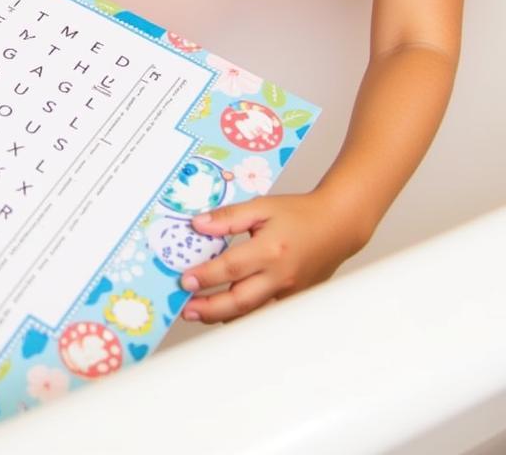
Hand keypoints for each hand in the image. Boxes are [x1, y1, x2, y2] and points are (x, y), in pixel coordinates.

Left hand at [179, 191, 365, 324]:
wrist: (337, 226)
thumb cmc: (300, 213)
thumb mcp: (261, 206)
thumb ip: (228, 217)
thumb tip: (198, 225)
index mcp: (270, 250)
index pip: (230, 269)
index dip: (205, 277)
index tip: (184, 280)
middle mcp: (280, 276)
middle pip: (239, 301)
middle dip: (209, 308)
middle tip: (185, 309)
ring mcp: (289, 292)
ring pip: (252, 313)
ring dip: (223, 316)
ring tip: (199, 312)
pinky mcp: (294, 299)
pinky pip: (265, 312)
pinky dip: (244, 315)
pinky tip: (226, 310)